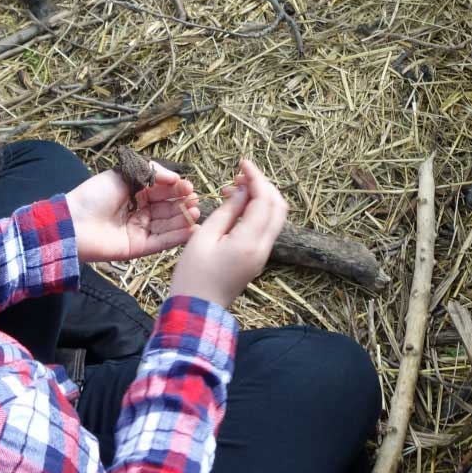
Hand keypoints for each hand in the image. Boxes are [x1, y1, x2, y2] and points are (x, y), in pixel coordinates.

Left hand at [66, 162, 199, 262]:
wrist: (74, 224)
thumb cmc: (95, 195)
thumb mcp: (123, 174)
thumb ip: (151, 172)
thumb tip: (176, 178)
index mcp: (135, 193)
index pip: (162, 191)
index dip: (177, 189)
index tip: (189, 188)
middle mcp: (140, 211)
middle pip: (167, 208)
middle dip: (183, 205)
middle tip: (195, 202)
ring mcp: (140, 230)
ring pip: (167, 225)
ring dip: (183, 220)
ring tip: (196, 214)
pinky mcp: (139, 248)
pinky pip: (162, 241)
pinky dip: (177, 237)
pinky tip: (192, 230)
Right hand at [169, 159, 287, 308]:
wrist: (197, 310)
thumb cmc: (193, 275)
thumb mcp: (204, 237)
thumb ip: (228, 210)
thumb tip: (243, 190)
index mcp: (249, 242)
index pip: (264, 200)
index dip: (256, 177)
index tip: (242, 162)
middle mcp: (263, 248)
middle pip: (278, 206)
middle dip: (263, 185)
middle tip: (240, 174)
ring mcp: (263, 255)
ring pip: (275, 216)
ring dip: (261, 197)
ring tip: (234, 188)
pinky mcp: (257, 258)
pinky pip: (266, 227)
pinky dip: (257, 211)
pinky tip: (237, 206)